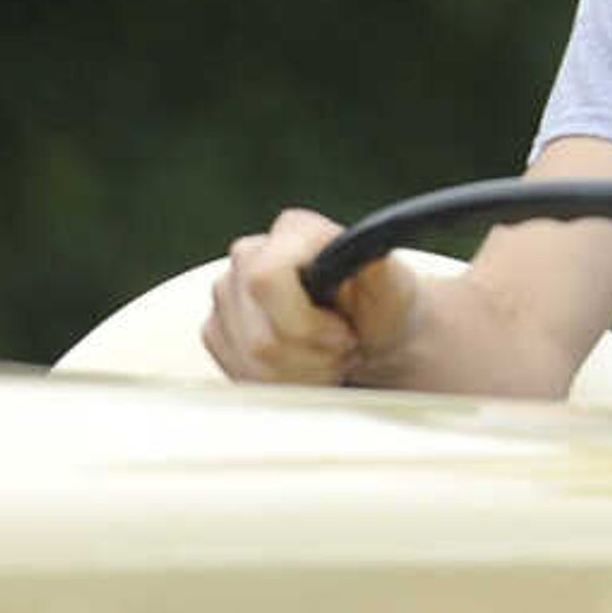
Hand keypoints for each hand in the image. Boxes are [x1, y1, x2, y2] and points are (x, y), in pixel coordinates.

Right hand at [201, 207, 412, 384]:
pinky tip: (304, 365)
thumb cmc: (382, 306)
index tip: (342, 334)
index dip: (305, 322)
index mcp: (293, 231)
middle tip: (342, 349)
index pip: (266, 279)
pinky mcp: (216, 328)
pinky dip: (280, 381)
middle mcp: (249, 254)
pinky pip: (239, 373)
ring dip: (300, 372)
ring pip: (250, 359)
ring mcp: (227, 292)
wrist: (369, 332)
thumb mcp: (395, 288)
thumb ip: (379, 270)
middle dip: (311, 357)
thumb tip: (368, 254)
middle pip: (260, 335)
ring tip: (327, 356)